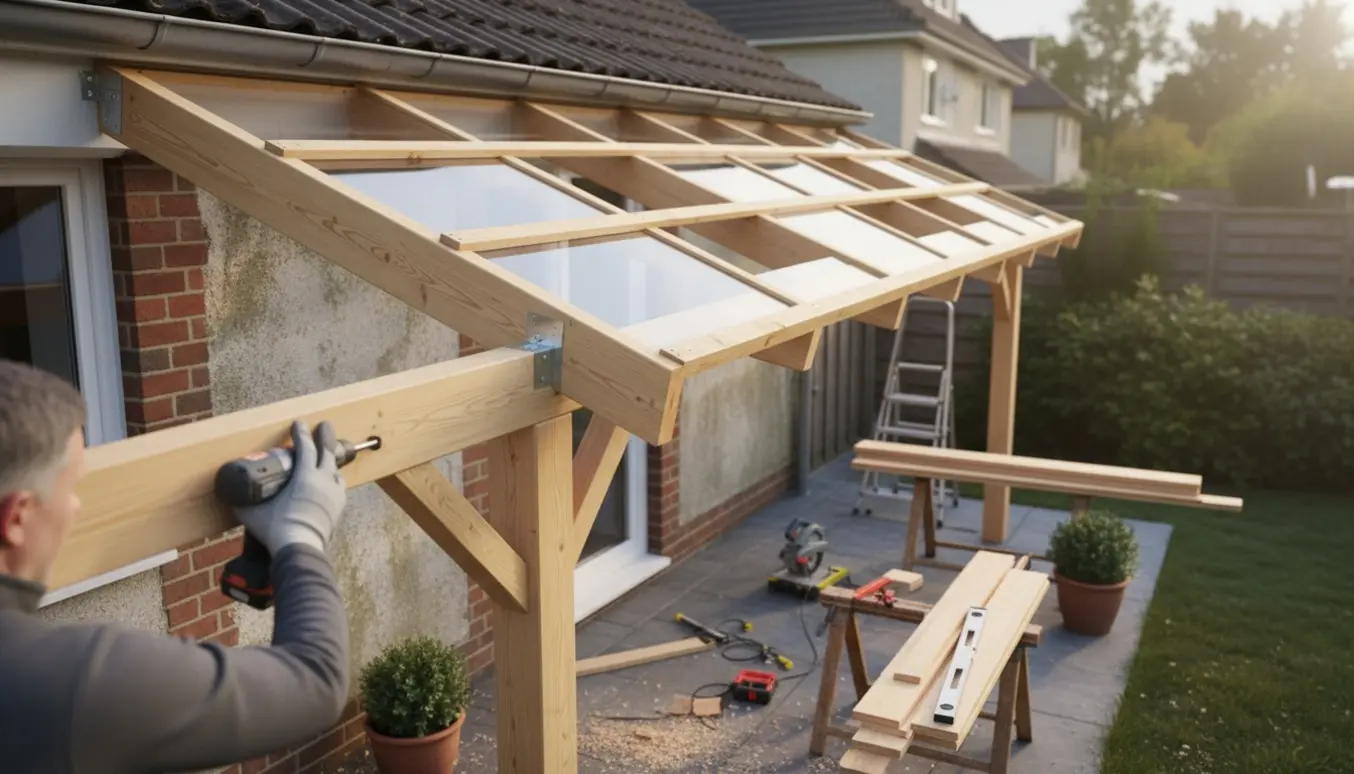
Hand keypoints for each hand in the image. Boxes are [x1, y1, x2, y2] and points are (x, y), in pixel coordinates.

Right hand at [233, 420, 347, 555]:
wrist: (300, 549)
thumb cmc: (277, 529)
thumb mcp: (254, 512)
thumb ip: (242, 502)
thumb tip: (229, 494)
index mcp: (306, 476)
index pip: (305, 447)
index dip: (301, 433)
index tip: (299, 423)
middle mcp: (323, 481)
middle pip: (327, 452)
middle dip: (324, 436)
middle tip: (324, 425)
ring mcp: (334, 494)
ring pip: (335, 471)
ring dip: (330, 461)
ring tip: (325, 457)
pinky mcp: (338, 508)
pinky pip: (338, 488)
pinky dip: (333, 480)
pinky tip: (330, 482)